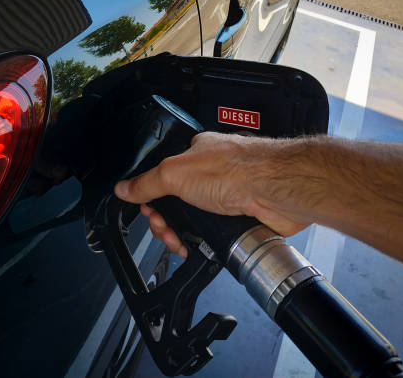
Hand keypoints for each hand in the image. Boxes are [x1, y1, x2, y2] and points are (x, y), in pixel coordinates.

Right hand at [114, 132, 309, 256]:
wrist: (278, 191)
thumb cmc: (238, 171)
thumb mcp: (177, 173)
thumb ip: (147, 182)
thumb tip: (124, 188)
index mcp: (196, 155)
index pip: (162, 177)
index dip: (152, 198)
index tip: (148, 212)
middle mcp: (211, 174)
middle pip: (176, 203)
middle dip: (164, 220)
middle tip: (163, 229)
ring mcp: (226, 196)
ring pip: (193, 221)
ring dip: (180, 234)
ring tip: (178, 242)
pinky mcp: (239, 217)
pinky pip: (212, 234)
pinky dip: (201, 243)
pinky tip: (196, 247)